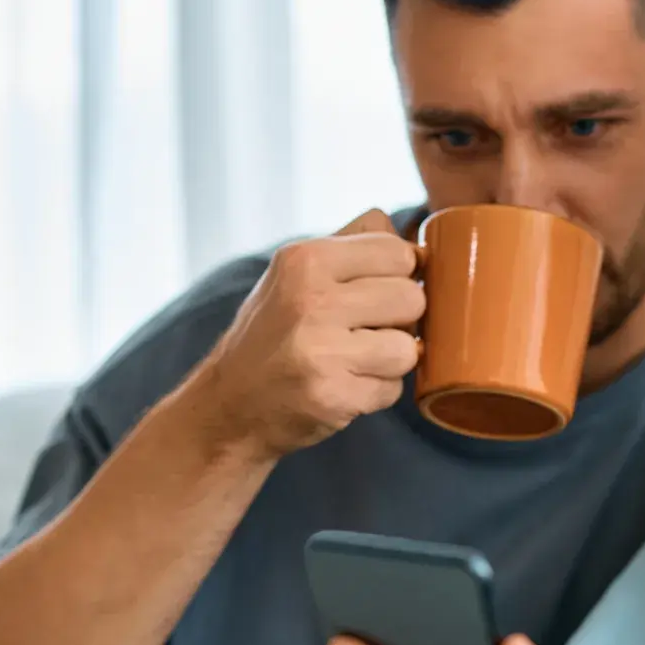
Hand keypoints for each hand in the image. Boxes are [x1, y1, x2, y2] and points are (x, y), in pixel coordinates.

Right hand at [197, 208, 423, 458]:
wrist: (230, 403)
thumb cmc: (276, 331)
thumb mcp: (297, 271)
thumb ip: (355, 242)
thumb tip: (414, 241)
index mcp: (305, 259)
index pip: (398, 253)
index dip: (398, 276)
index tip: (372, 293)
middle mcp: (311, 301)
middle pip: (412, 298)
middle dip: (398, 319)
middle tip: (365, 331)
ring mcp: (321, 352)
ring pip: (407, 348)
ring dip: (389, 360)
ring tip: (353, 360)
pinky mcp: (332, 397)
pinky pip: (392, 389)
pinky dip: (375, 392)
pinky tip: (343, 386)